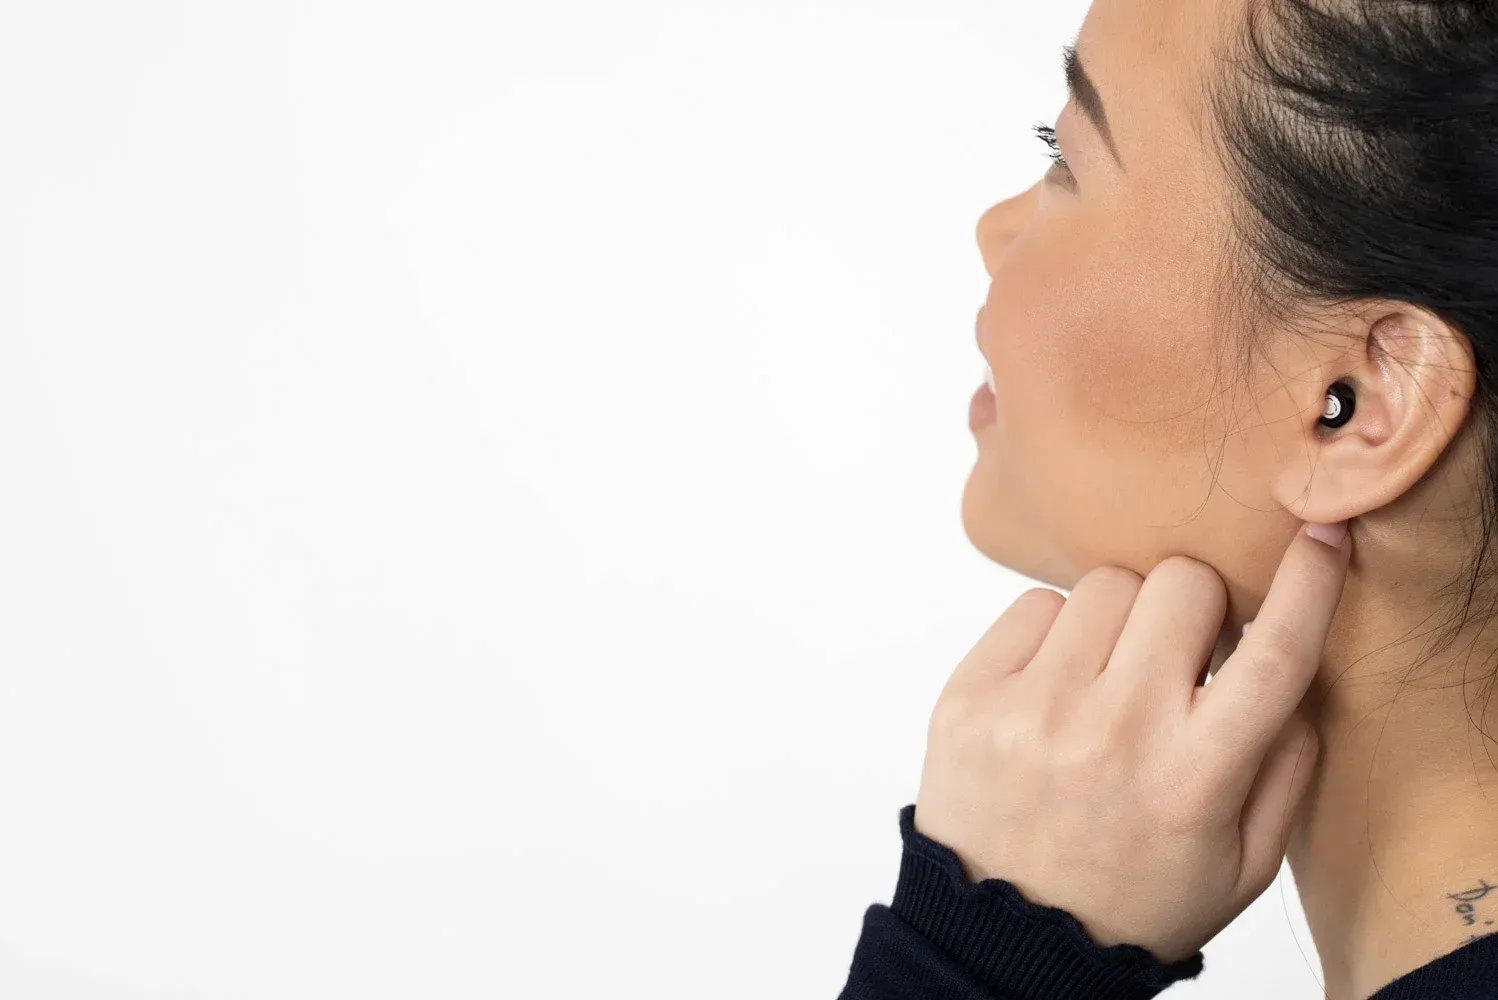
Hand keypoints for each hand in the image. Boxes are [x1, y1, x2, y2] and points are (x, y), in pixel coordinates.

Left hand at [913, 521, 1351, 964]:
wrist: (1003, 935)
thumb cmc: (1131, 897)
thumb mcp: (1240, 866)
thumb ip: (1285, 769)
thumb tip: (1291, 675)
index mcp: (1195, 776)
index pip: (1273, 653)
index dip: (1309, 583)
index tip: (1323, 535)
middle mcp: (1116, 730)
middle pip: (1183, 584)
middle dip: (1195, 607)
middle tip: (1180, 654)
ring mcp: (1036, 708)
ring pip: (1106, 584)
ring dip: (1122, 618)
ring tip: (1108, 677)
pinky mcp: (971, 695)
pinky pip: (1033, 604)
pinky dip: (1055, 631)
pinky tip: (1055, 685)